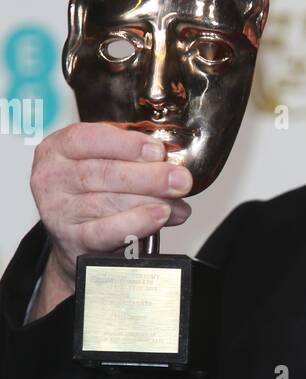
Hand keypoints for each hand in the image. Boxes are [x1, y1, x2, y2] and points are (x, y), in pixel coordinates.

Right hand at [27, 122, 192, 318]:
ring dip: (150, 200)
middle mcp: (52, 177)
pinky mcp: (71, 239)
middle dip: (149, 176)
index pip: (87, 139)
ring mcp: (58, 210)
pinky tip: (159, 217)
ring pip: (108, 202)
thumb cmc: (91, 193)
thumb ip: (133, 159)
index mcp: (58, 149)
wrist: (74, 239)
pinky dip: (137, 223)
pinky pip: (106, 232)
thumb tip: (173, 168)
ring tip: (176, 201)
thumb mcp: (102, 163)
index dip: (126, 144)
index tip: (157, 150)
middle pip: (103, 172)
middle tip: (180, 179)